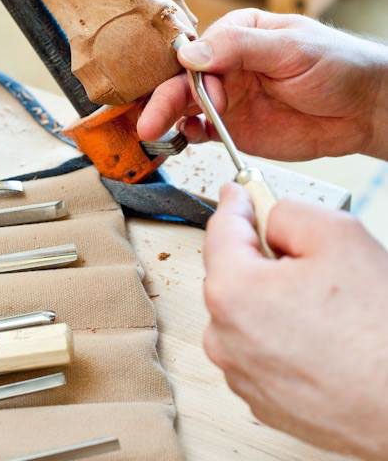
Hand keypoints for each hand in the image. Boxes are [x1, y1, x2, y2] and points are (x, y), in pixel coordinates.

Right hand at [138, 8, 387, 160]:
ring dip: (168, 117)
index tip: (196, 83)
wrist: (364, 109)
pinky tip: (186, 137)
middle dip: (165, 99)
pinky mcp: (234, 128)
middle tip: (150, 121)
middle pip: (184, 79)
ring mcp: (229, 98)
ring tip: (154, 131)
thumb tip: (191, 53)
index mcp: (238, 34)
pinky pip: (202, 131)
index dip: (192, 68)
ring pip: (186, 106)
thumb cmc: (337, 65)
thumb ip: (240, 47)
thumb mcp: (291, 47)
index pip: (200, 48)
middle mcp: (227, 65)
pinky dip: (189, 135)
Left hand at [204, 185, 387, 458]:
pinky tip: (318, 334)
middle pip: (231, 272)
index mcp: (232, 292)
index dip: (236, 203)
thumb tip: (269, 218)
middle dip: (259, 255)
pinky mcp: (262, 400)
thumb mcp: (338, 236)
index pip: (221, 229)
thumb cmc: (380, 335)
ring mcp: (242, 373)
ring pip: (244, 313)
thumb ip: (289, 212)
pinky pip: (259, 348)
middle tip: (300, 251)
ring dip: (270, 298)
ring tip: (321, 303)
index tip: (238, 193)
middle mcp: (225, 337)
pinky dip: (278, 334)